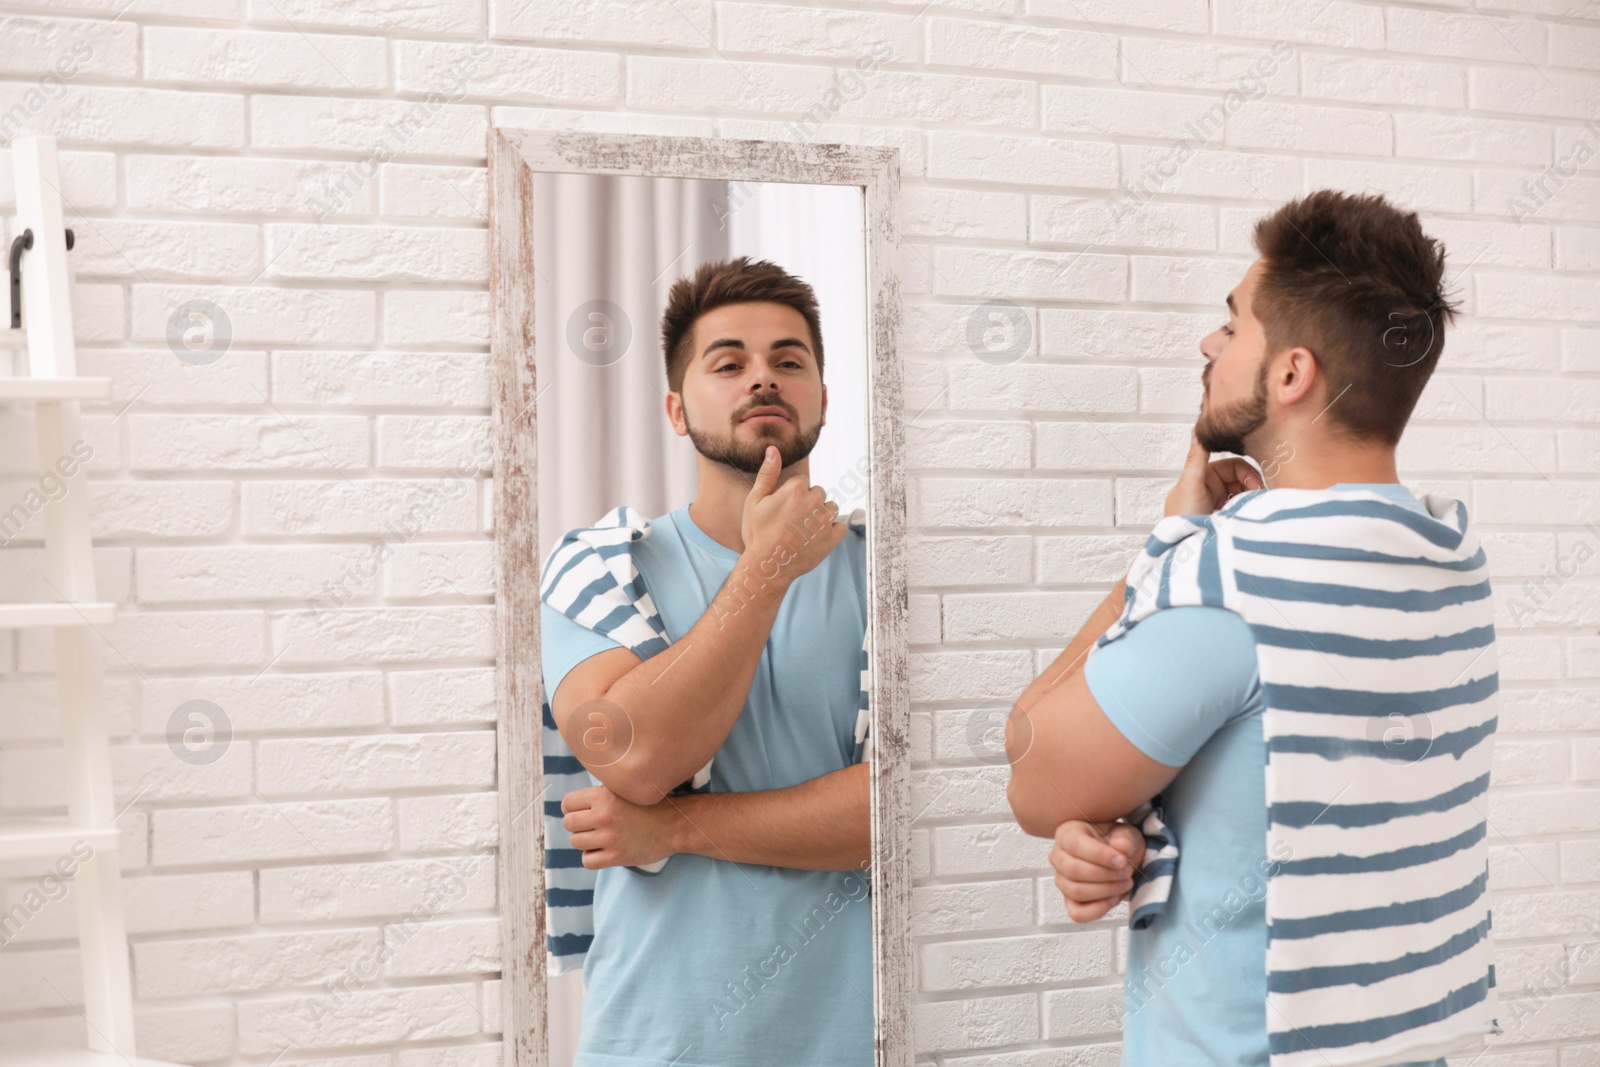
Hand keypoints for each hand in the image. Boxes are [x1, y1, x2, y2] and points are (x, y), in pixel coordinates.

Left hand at [562, 784, 678, 869]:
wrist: (675, 824)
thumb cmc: (649, 804)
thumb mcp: (624, 789)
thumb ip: (600, 792)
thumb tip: (574, 800)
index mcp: (604, 796)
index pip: (567, 803)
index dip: (572, 807)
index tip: (582, 810)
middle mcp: (604, 816)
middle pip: (569, 823)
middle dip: (578, 824)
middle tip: (592, 824)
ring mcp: (610, 838)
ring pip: (575, 842)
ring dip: (585, 841)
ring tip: (599, 836)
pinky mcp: (617, 857)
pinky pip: (587, 861)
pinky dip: (592, 857)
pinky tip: (602, 850)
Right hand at [740, 445, 848, 579]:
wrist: (768, 565)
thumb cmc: (758, 533)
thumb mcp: (755, 501)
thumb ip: (767, 473)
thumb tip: (773, 449)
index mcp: (796, 489)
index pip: (803, 483)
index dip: (792, 496)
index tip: (783, 511)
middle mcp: (815, 500)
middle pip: (818, 493)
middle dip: (809, 504)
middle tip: (792, 523)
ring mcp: (826, 519)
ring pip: (831, 508)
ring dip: (821, 516)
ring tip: (804, 531)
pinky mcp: (834, 537)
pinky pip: (841, 526)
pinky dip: (832, 532)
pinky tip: (817, 539)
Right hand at [1049, 820, 1145, 922]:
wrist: (1124, 862)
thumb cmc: (1119, 844)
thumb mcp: (1127, 834)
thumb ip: (1125, 839)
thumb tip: (1121, 847)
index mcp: (1067, 834)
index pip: (1075, 845)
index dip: (1100, 855)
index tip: (1122, 861)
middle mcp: (1058, 857)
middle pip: (1073, 870)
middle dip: (1105, 874)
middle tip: (1127, 871)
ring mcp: (1062, 881)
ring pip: (1075, 891)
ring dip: (1105, 890)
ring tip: (1124, 882)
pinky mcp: (1070, 902)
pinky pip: (1078, 913)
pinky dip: (1098, 909)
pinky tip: (1113, 898)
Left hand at [1165, 434, 1263, 517]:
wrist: (1183, 551)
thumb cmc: (1182, 518)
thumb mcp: (1190, 484)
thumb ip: (1196, 457)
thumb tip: (1198, 429)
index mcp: (1204, 476)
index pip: (1235, 466)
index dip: (1248, 474)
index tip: (1255, 489)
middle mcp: (1212, 488)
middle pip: (1243, 480)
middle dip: (1253, 489)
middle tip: (1259, 502)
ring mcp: (1220, 504)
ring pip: (1246, 495)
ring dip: (1252, 502)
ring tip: (1254, 513)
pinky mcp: (1225, 519)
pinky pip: (1243, 510)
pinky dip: (1249, 512)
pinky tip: (1250, 519)